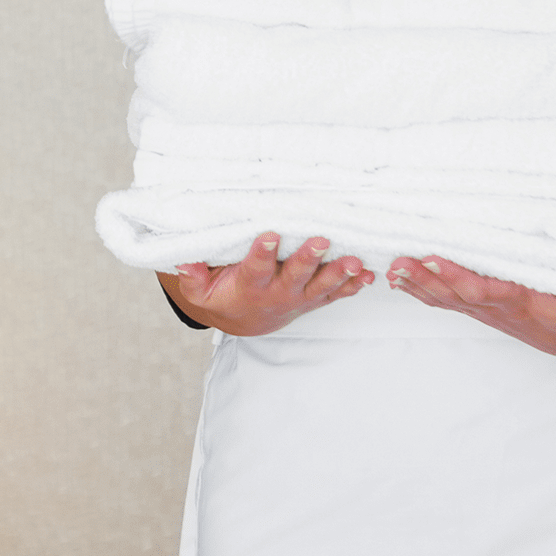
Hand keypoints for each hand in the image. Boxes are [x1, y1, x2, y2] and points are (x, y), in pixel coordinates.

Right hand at [161, 233, 372, 336]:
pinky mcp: (317, 297)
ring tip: (356, 261)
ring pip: (323, 285)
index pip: (257, 269)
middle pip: (296, 276)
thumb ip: (193, 275)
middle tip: (321, 240)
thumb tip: (185, 259)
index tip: (269, 235)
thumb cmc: (224, 295)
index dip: (262, 253)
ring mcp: (302, 296)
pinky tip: (371, 275)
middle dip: (309, 258)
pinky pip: (339, 293)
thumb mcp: (201, 291)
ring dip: (341, 273)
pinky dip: (355, 285)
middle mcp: (280, 292)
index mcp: (252, 286)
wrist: (248, 320)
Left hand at [386, 254, 555, 355]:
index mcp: (516, 302)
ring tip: (392, 271)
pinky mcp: (481, 308)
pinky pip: (446, 300)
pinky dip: (423, 290)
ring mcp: (484, 310)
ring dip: (417, 285)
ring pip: (444, 298)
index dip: (454, 275)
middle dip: (424, 278)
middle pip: (452, 294)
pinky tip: (404, 281)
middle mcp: (493, 308)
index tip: (432, 258)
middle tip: (398, 263)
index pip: (478, 288)